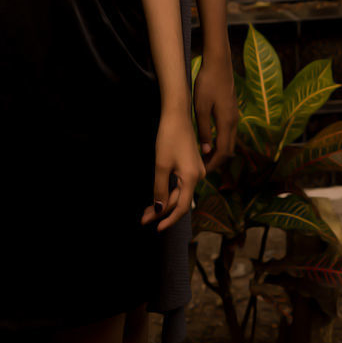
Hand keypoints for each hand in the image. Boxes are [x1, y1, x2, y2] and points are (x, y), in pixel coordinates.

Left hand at [140, 108, 204, 231]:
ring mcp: (195, 170)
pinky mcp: (191, 163)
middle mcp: (198, 176)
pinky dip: (169, 191)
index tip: (156, 228)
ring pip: (180, 192)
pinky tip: (159, 195)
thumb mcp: (161, 165)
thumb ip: (160, 189)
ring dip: (164, 201)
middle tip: (143, 218)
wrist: (177, 113)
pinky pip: (181, 183)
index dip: (169, 220)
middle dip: (161, 211)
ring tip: (147, 210)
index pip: (182, 207)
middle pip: (179, 200)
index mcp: (192, 178)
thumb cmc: (169, 137)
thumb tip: (159, 210)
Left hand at [194, 48, 238, 171]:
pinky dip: (220, 140)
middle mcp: (234, 122)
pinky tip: (209, 138)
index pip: (223, 152)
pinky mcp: (231, 109)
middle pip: (229, 150)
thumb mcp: (200, 107)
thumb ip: (203, 130)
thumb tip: (206, 150)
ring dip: (219, 151)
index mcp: (227, 123)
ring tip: (204, 155)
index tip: (203, 171)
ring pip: (230, 141)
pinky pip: (228, 132)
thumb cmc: (207, 83)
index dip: (214, 164)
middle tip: (203, 167)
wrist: (218, 63)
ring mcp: (234, 115)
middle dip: (217, 160)